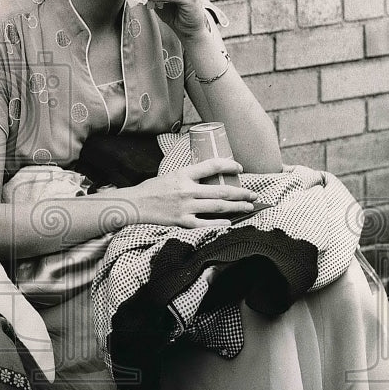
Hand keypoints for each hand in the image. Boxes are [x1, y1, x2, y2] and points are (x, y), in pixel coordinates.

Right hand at [119, 157, 257, 227]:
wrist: (135, 204)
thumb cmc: (153, 189)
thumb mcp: (172, 175)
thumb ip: (189, 177)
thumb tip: (209, 177)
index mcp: (183, 174)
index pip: (212, 166)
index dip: (229, 166)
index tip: (240, 168)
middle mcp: (187, 189)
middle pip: (221, 190)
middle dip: (241, 192)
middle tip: (253, 194)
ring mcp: (185, 206)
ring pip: (218, 206)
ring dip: (236, 207)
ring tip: (248, 206)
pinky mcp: (181, 221)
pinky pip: (205, 223)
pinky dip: (219, 223)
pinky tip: (230, 222)